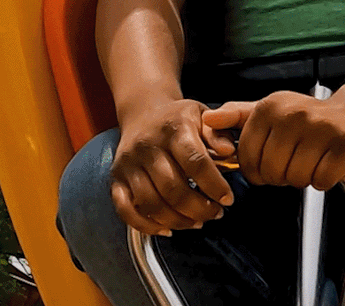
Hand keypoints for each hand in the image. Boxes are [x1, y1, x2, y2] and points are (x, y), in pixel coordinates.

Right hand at [109, 98, 233, 234]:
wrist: (143, 114)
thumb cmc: (179, 119)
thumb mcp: (203, 116)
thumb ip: (217, 134)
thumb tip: (229, 152)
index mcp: (173, 129)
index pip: (195, 161)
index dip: (214, 184)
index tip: (228, 199)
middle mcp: (147, 146)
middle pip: (172, 187)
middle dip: (198, 208)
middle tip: (215, 214)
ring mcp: (128, 165)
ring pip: (150, 203)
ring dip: (177, 220)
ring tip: (197, 223)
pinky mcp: (115, 179)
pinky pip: (125, 210)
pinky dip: (146, 225)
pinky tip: (168, 229)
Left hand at [200, 86, 344, 189]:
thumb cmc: (311, 118)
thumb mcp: (273, 112)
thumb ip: (238, 117)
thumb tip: (207, 118)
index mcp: (271, 107)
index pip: (248, 158)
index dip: (258, 170)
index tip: (271, 162)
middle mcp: (295, 114)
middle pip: (273, 171)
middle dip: (283, 175)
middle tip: (296, 162)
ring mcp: (323, 128)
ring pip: (297, 177)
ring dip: (304, 178)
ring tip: (313, 161)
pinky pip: (323, 180)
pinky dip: (325, 180)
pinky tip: (329, 164)